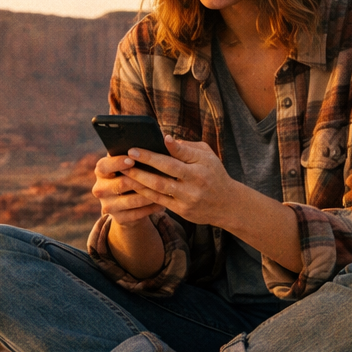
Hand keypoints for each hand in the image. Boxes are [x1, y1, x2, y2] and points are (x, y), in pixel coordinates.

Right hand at [92, 154, 164, 225]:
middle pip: (121, 184)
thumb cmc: (132, 174)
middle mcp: (100, 189)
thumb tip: (157, 139)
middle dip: (141, 179)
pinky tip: (162, 204)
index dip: (117, 163)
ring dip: (150, 194)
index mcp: (101, 171)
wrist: (127, 203)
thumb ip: (135, 154)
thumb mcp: (129, 163)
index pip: (104, 166)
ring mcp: (108, 205)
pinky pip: (138, 214)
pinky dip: (151, 208)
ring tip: (165, 189)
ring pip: (132, 200)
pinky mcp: (118, 218)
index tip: (132, 159)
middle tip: (158, 175)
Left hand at [119, 137, 240, 229]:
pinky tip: (133, 185)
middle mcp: (195, 183)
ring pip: (159, 187)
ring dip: (139, 178)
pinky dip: (145, 192)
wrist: (227, 205)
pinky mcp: (182, 211)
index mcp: (201, 166)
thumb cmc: (214, 174)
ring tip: (125, 170)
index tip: (150, 141)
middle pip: (166, 170)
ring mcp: (188, 198)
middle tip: (128, 154)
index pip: (181, 154)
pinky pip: (159, 200)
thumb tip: (166, 140)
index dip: (166, 147)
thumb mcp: (207, 156)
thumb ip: (187, 148)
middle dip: (146, 162)